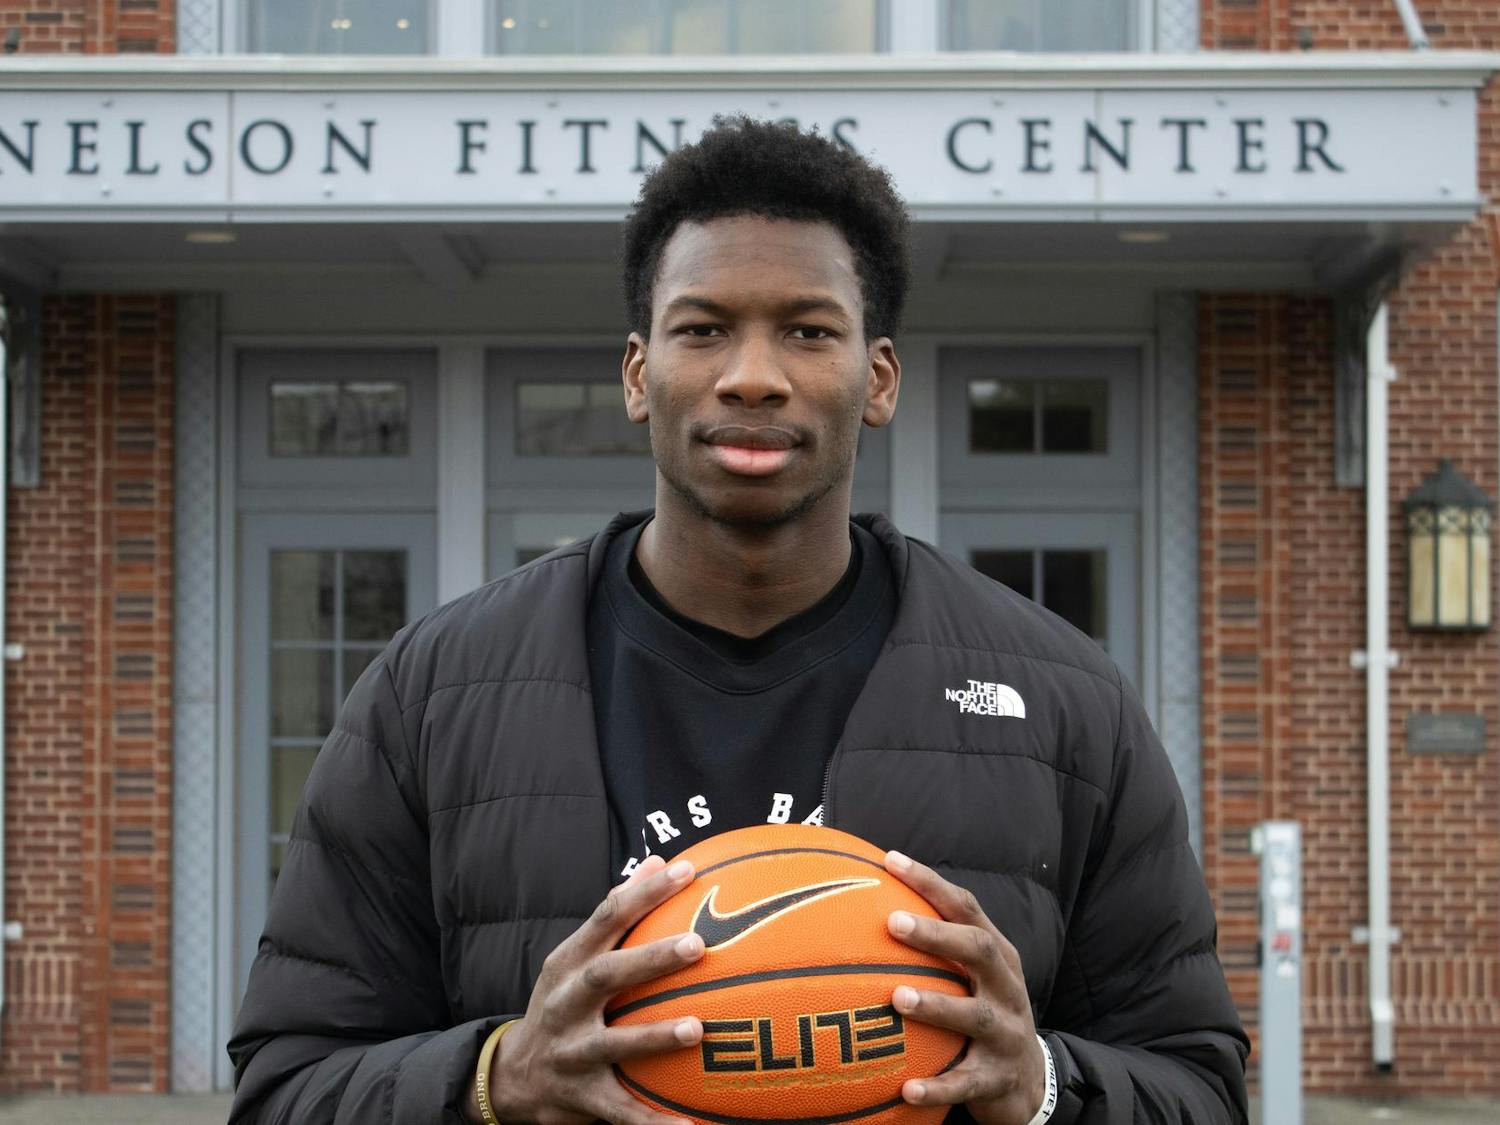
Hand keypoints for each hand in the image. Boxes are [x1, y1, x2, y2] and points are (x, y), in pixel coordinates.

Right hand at [473, 855, 704, 1124]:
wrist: (513, 1076)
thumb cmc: (564, 1002)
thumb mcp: (576, 956)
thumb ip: (615, 912)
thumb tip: (656, 861)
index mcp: (568, 962)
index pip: (607, 917)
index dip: (645, 892)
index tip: (687, 871)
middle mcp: (565, 1003)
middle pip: (606, 975)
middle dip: (650, 959)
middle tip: (697, 944)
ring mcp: (571, 1052)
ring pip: (613, 1044)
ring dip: (655, 1038)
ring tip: (697, 1029)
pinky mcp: (581, 1096)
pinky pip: (622, 1112)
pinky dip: (653, 1123)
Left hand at [883, 850, 1045, 1124]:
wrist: (1030, 1081)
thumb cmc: (982, 1012)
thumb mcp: (971, 976)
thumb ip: (934, 945)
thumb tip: (862, 905)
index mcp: (997, 956)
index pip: (966, 907)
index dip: (930, 882)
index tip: (889, 861)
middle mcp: (1006, 988)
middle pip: (979, 950)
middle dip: (938, 934)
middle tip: (894, 922)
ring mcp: (1006, 1033)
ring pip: (975, 1016)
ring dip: (937, 1005)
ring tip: (898, 998)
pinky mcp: (997, 1079)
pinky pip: (966, 1084)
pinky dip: (938, 1087)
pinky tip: (906, 1089)